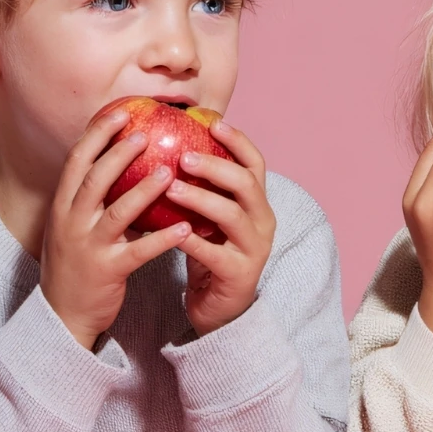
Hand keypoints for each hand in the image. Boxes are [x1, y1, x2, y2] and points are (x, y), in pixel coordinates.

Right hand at [41, 107, 191, 349]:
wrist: (63, 315)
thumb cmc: (78, 263)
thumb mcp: (75, 224)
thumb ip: (94, 195)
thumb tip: (122, 158)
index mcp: (63, 205)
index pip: (77, 161)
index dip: (98, 134)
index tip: (121, 113)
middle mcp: (70, 222)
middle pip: (94, 179)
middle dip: (119, 154)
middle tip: (145, 134)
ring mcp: (87, 247)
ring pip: (117, 213)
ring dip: (144, 191)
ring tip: (169, 173)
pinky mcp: (107, 271)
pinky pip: (138, 252)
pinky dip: (162, 239)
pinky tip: (186, 228)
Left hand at [167, 119, 276, 336]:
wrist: (221, 309)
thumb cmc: (210, 253)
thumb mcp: (211, 217)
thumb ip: (202, 187)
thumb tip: (170, 144)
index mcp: (257, 203)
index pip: (255, 163)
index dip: (237, 140)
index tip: (212, 122)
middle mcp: (263, 221)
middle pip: (246, 183)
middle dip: (215, 166)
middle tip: (182, 156)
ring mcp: (254, 249)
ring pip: (232, 215)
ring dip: (201, 198)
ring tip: (171, 188)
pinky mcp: (239, 275)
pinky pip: (215, 254)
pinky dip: (194, 241)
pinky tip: (173, 231)